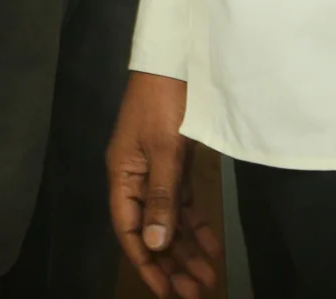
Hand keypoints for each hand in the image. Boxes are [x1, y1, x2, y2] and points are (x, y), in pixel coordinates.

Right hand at [109, 71, 220, 294]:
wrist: (175, 59)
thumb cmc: (163, 102)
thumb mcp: (164, 149)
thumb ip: (161, 197)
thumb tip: (154, 244)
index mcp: (123, 175)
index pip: (130, 229)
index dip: (146, 262)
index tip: (167, 290)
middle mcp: (136, 178)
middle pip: (151, 230)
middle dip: (172, 263)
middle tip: (196, 291)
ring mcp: (155, 171)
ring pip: (169, 220)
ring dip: (186, 249)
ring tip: (208, 277)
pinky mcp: (174, 164)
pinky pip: (182, 204)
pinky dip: (196, 225)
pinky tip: (211, 245)